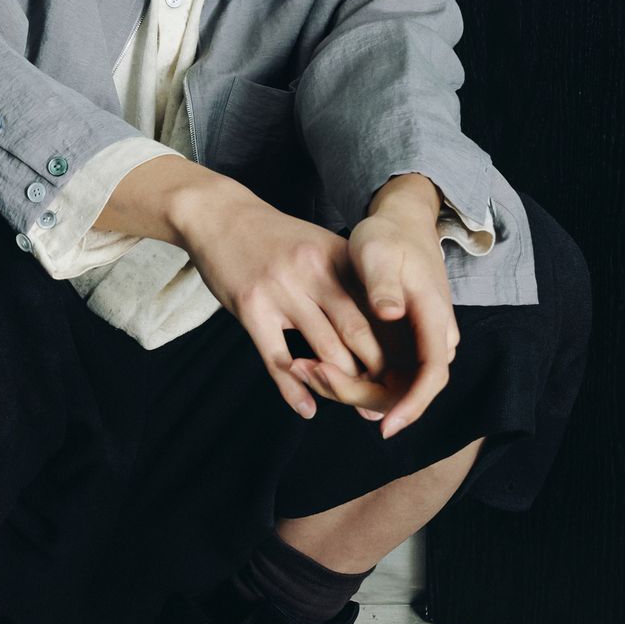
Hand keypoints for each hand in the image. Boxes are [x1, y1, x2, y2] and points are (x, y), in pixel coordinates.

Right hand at [175, 185, 408, 432]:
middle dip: (376, 372)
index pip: (380, 308)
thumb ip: (348, 281)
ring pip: (324, 351)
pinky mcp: (251, 307)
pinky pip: (278, 360)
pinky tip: (306, 408)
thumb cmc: (275, 238)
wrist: (219, 215)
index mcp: (340, 257)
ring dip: (339, 385)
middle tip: (383, 397)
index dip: (397, 345)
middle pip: (359, 334)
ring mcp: (282, 289)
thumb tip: (382, 328)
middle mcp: (316, 272)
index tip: (404, 371)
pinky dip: (294, 391)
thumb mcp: (320, 246)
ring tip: (349, 403)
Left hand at [293, 213, 459, 436]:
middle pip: (404, 388)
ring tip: (300, 368)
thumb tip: (390, 313)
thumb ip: (385, 285)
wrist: (400, 222)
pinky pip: (380, 372)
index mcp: (434, 318)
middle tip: (310, 376)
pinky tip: (312, 365)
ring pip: (388, 384)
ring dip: (346, 385)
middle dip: (358, 394)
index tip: (384, 428)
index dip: (410, 405)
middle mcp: (434, 337)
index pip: (431, 376)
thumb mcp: (381, 252)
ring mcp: (419, 341)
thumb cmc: (388, 234)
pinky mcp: (403, 341)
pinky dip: (348, 373)